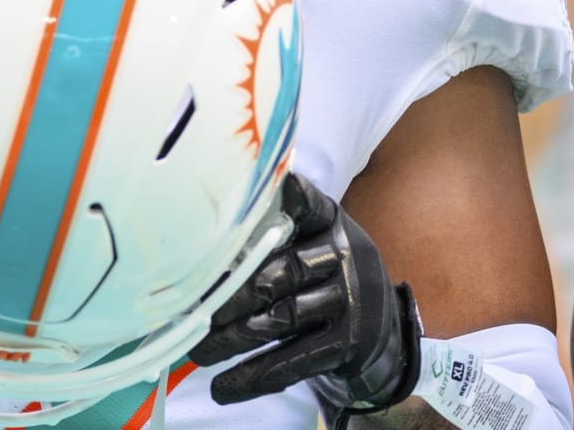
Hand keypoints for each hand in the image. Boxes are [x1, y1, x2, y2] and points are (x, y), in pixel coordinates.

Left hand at [189, 173, 421, 414]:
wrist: (382, 333)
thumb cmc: (325, 277)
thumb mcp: (314, 242)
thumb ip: (275, 232)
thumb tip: (201, 243)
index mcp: (330, 223)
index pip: (311, 206)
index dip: (295, 196)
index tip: (281, 185)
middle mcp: (344, 257)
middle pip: (280, 272)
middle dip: (230, 296)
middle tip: (191, 313)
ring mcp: (350, 302)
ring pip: (281, 319)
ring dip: (232, 339)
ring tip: (195, 354)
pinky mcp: (348, 344)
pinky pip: (295, 361)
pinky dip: (255, 377)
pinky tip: (223, 387)